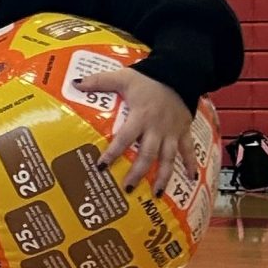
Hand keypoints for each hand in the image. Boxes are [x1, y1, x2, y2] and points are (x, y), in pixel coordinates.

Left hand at [80, 64, 195, 195]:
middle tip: (127, 188)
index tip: (101, 167)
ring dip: (163, 176)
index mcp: (141, 117)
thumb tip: (75, 83)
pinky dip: (190, 163)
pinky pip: (189, 149)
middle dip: (138, 173)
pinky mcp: (184, 131)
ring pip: (168, 158)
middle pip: (147, 154)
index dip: (113, 153)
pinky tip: (191, 179)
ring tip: (157, 194)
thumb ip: (100, 81)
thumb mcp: (123, 77)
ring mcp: (172, 132)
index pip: (125, 138)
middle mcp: (157, 128)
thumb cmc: (149, 77)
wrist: (180, 72)